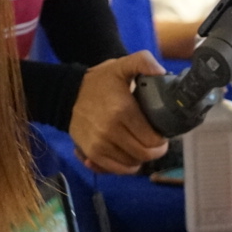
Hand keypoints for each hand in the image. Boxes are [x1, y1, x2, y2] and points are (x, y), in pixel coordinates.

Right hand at [71, 52, 171, 173]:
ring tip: (142, 147)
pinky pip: (115, 170)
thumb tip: (160, 71)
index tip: (163, 133)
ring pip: (131, 164)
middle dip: (156, 151)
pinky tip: (129, 156)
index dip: (162, 139)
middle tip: (157, 143)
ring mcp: (99, 145)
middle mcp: (110, 131)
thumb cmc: (100, 82)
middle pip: (144, 154)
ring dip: (141, 158)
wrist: (68, 95)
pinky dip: (126, 166)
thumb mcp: (121, 65)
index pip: (152, 139)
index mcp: (122, 110)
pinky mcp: (91, 154)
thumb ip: (143, 62)